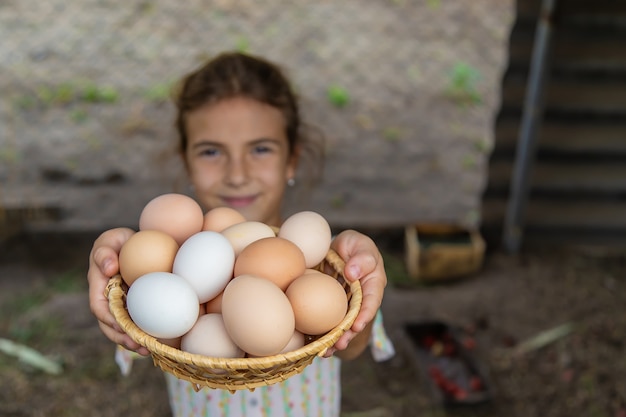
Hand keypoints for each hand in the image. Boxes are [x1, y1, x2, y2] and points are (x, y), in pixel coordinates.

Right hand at [88, 227, 149, 355]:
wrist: (140, 244)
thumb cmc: (122, 240)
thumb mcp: (112, 238)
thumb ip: (105, 251)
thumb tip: (109, 269)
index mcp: (98, 286)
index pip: (99, 307)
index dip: (109, 320)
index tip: (122, 327)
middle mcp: (108, 300)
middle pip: (110, 326)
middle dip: (123, 339)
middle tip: (139, 346)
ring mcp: (122, 307)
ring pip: (124, 330)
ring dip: (134, 342)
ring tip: (149, 351)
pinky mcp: (137, 309)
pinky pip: (140, 324)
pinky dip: (147, 334)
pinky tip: (161, 342)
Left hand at [324, 230, 386, 357]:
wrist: (335, 249)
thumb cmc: (352, 245)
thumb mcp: (359, 244)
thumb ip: (361, 257)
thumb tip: (352, 273)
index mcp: (372, 284)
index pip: (371, 300)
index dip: (365, 314)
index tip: (357, 325)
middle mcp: (361, 299)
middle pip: (356, 319)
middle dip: (349, 334)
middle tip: (340, 343)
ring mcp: (346, 306)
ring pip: (342, 326)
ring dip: (334, 340)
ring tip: (326, 352)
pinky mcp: (330, 310)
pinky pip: (326, 323)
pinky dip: (320, 335)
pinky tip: (311, 346)